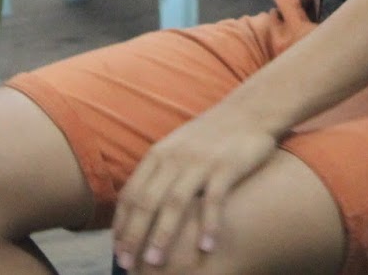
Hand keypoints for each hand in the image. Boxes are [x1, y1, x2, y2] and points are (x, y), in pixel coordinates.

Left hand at [112, 106, 278, 269]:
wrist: (250, 109)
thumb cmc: (213, 133)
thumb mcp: (178, 145)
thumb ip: (160, 170)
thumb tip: (141, 204)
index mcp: (159, 154)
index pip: (131, 194)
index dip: (121, 224)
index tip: (117, 250)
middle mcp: (174, 157)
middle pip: (147, 202)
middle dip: (134, 236)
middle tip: (127, 264)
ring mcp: (200, 161)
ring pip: (175, 203)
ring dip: (162, 235)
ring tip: (156, 262)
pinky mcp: (226, 166)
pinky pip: (214, 200)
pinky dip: (208, 224)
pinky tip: (207, 248)